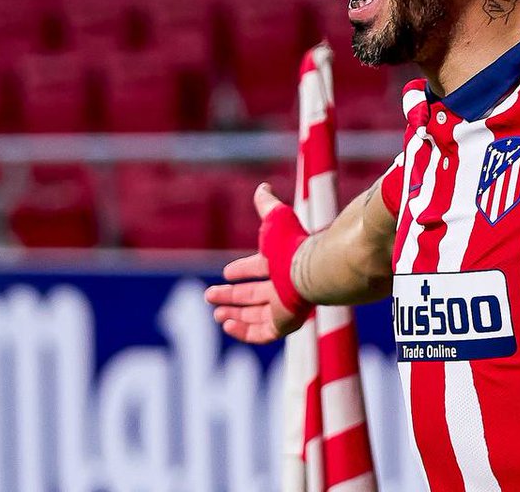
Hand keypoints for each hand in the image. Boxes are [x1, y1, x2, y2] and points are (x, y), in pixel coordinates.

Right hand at [204, 184, 313, 343]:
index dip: (242, 270)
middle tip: (210, 295)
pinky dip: (243, 331)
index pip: (260, 269)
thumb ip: (266, 204)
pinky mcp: (285, 324)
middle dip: (231, 295)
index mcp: (282, 264)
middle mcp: (284, 286)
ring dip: (235, 314)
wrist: (310, 270)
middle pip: (254, 294)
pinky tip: (227, 325)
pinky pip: (262, 333)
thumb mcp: (275, 218)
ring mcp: (285, 307)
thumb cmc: (292, 244)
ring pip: (256, 315)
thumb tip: (263, 186)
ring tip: (216, 313)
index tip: (225, 273)